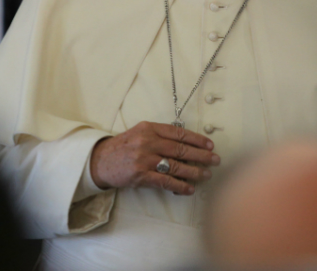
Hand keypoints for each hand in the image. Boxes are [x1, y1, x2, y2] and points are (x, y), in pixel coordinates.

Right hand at [90, 121, 219, 194]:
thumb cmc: (123, 146)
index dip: (197, 139)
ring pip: (176, 166)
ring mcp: (145, 159)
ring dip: (194, 172)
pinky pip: (165, 181)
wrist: (100, 160)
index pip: (179, 133)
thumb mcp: (140, 133)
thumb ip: (159, 135)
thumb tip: (186, 143)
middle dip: (201, 155)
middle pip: (181, 149)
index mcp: (150, 128)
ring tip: (207, 175)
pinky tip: (189, 189)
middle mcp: (148, 142)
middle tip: (215, 160)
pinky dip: (180, 186)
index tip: (210, 145)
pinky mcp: (141, 176)